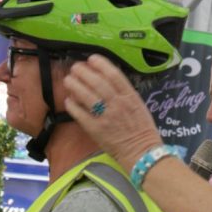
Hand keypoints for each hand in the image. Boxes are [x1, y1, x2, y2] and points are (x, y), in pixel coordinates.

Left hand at [64, 54, 162, 171]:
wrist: (142, 153)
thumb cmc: (142, 129)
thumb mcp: (138, 106)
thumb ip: (124, 93)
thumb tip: (106, 80)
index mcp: (131, 97)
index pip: (114, 75)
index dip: (101, 64)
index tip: (92, 58)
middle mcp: (118, 105)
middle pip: (97, 82)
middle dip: (83, 72)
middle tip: (75, 68)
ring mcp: (106, 117)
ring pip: (87, 96)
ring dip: (75, 85)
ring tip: (68, 80)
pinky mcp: (96, 130)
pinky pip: (81, 114)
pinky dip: (73, 105)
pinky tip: (69, 100)